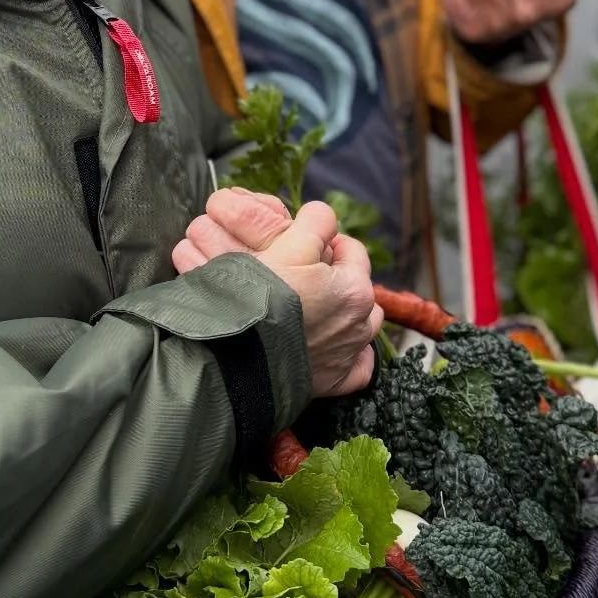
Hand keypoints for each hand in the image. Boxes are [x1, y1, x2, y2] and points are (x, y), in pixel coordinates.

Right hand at [172, 190, 381, 395]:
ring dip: (343, 315)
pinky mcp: (333, 382)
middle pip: (356, 288)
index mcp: (354, 288)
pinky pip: (354, 368)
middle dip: (336, 278)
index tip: (307, 242)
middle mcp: (359, 323)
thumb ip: (314, 223)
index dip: (328, 241)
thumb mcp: (288, 245)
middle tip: (304, 274)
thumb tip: (322, 215)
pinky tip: (332, 349)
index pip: (351, 250)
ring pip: (358, 326)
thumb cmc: (262, 297)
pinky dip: (348, 357)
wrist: (238, 354)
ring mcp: (347, 355)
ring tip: (314, 309)